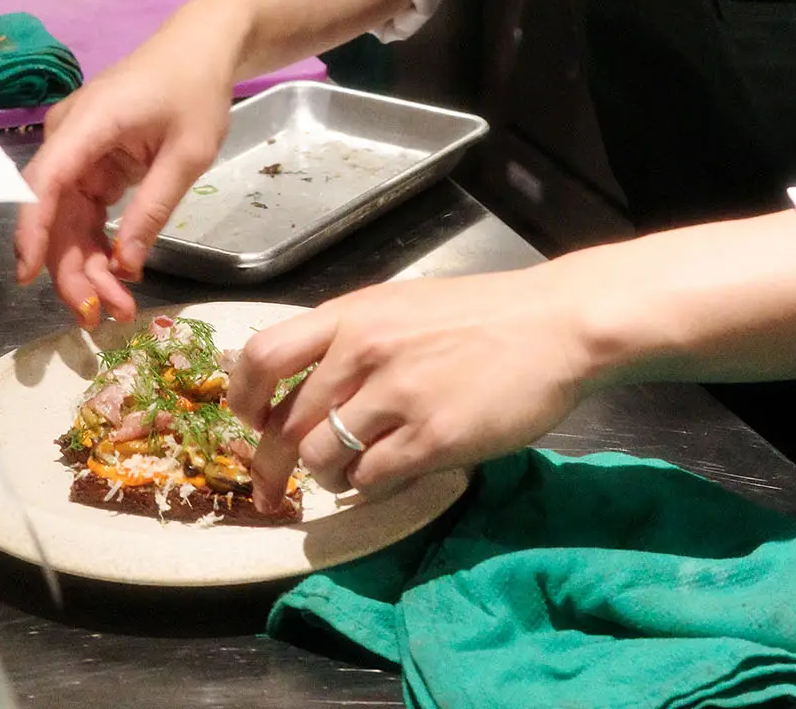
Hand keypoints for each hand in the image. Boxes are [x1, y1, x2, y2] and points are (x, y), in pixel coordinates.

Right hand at [13, 18, 237, 326]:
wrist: (203, 48)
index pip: (45, 181)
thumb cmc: (197, 90)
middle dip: (71, 268)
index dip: (33, 231)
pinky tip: (117, 273)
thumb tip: (123, 266)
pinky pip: (83, 211)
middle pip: (53, 212)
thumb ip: (153, 209)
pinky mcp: (89, 162)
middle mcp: (70, 136)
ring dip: (85, 265)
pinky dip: (97, 244)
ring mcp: (77, 150)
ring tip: (117, 306)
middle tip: (102, 314)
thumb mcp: (188, 154)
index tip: (28, 276)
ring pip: (66, 220)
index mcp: (89, 124)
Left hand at [226, 262, 598, 511]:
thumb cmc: (480, 314)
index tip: (249, 420)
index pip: (263, 355)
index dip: (243, 397)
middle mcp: (364, 352)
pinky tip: (387, 476)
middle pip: (286, 423)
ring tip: (350, 473)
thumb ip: (352, 338)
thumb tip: (305, 384)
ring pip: (323, 459)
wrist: (552, 326)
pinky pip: (371, 481)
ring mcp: (397, 396)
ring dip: (328, 477)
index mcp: (352, 315)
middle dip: (273, 464)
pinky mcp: (432, 439)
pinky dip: (368, 488)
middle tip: (274, 486)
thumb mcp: (402, 307)